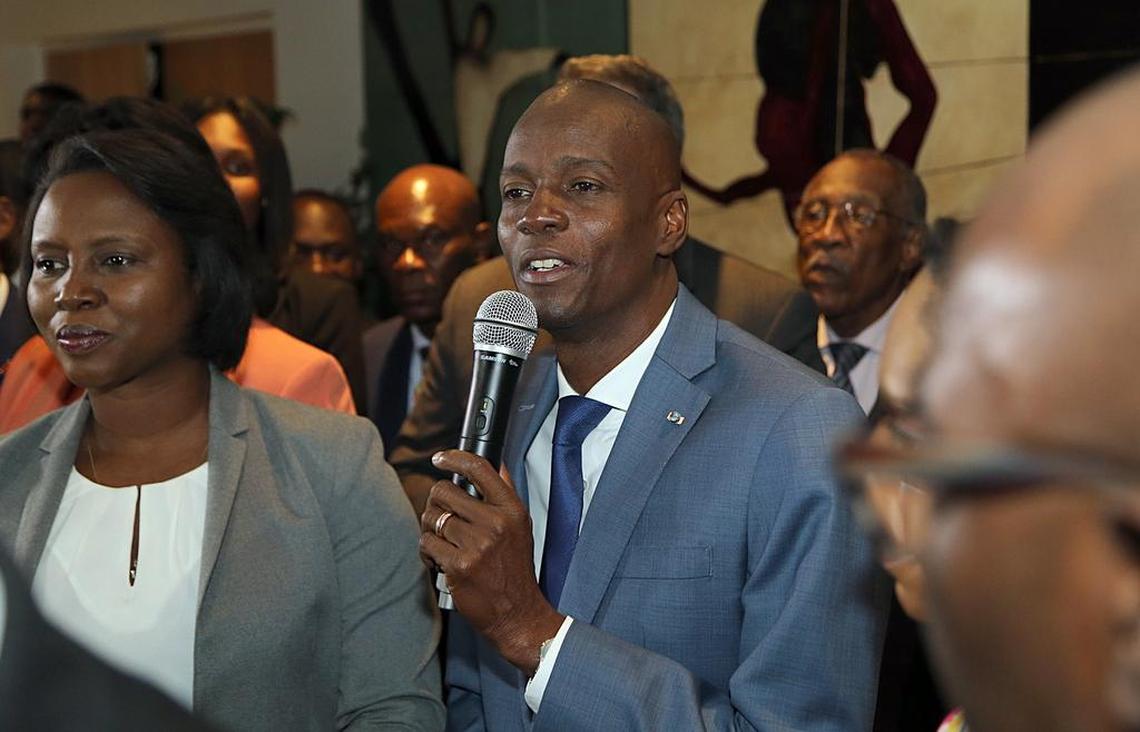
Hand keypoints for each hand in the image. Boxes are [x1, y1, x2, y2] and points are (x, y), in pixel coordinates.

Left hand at [420, 449, 564, 674]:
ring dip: (430, 529)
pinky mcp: (458, 565)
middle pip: (444, 491)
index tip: (440, 458)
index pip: (480, 469)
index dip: (454, 458)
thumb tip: (495, 464)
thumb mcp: (519, 527)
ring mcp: (476, 544)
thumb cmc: (515, 569)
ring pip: (431, 518)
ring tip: (443, 542)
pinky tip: (440, 560)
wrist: (517, 613)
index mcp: (511, 510)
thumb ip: (505, 495)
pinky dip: (428, 552)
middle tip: (442, 518)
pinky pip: (427, 544)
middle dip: (436, 504)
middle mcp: (495, 523)